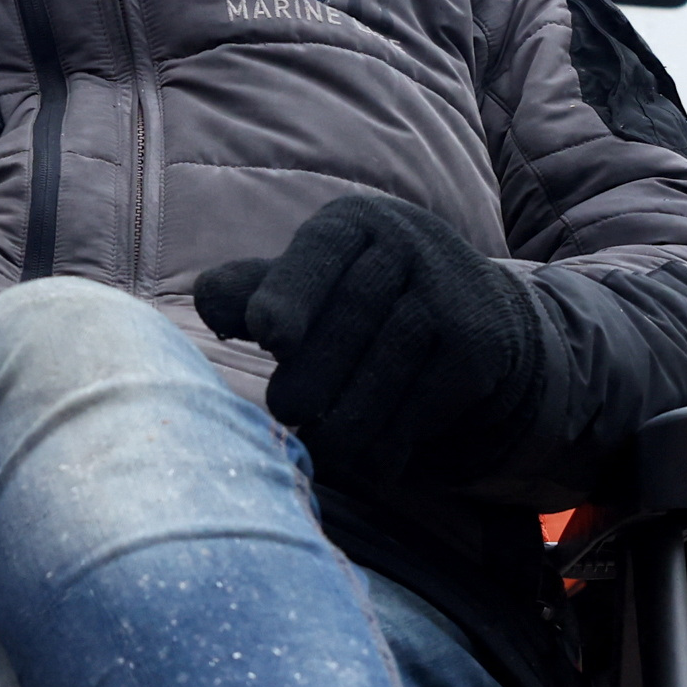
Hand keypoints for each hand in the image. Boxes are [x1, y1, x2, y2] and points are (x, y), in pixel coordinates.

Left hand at [191, 191, 547, 489]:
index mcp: (354, 223)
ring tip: (318, 450)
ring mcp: (448, 293)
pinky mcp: (477, 347)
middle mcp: (407, 244)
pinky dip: (391, 440)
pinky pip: (425, 400)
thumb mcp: (310, 284)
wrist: (476, 319)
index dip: (290, 291)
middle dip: (312, 372)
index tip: (266, 333)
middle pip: (350, 313)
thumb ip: (256, 290)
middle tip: (283, 410)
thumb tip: (208, 297)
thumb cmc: (363, 301)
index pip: (319, 251)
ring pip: (387, 363)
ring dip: (346, 419)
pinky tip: (369, 463)